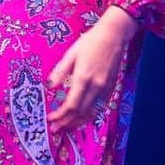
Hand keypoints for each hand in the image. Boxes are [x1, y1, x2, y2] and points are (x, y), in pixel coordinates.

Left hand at [46, 9, 138, 136]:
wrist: (114, 35)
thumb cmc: (91, 42)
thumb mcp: (71, 53)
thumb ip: (60, 71)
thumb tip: (50, 86)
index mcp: (83, 78)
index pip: (71, 105)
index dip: (60, 115)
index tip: (50, 118)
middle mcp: (96, 87)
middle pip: (80, 113)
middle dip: (66, 123)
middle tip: (55, 129)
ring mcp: (105, 89)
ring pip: (91, 113)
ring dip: (78, 123)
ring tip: (66, 128)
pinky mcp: (111, 88)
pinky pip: (99, 108)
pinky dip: (89, 116)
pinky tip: (82, 118)